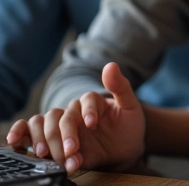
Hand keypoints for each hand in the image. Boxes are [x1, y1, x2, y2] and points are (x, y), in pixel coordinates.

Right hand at [6, 62, 145, 172]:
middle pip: (61, 116)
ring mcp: (62, 127)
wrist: (124, 149)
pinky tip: (22, 145)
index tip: (92, 123)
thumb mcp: (130, 106)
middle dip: (66, 134)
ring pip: (43, 125)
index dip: (87, 110)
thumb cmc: (128, 125)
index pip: (85, 99)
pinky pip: (29, 134)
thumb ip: (120, 87)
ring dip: (47, 142)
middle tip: (72, 150)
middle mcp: (74, 112)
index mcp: (92, 101)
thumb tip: (110, 65)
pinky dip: (22, 136)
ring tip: (60, 159)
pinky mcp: (53, 142)